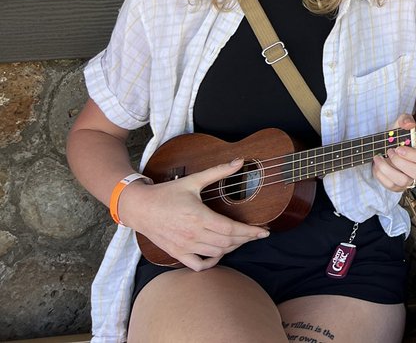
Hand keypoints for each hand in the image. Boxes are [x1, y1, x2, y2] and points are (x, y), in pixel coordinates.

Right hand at [118, 159, 268, 270]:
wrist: (139, 207)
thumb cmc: (166, 193)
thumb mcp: (193, 180)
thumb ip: (218, 171)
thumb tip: (240, 161)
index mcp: (199, 217)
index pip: (231, 229)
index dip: (250, 232)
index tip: (264, 231)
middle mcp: (193, 234)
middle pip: (227, 243)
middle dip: (246, 239)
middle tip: (256, 234)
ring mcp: (184, 246)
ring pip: (216, 253)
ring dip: (232, 248)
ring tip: (241, 239)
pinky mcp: (177, 253)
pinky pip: (198, 265)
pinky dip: (212, 262)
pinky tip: (219, 253)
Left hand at [373, 114, 415, 192]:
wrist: (384, 146)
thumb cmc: (396, 136)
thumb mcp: (400, 124)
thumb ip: (405, 120)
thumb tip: (409, 125)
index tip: (400, 148)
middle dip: (400, 162)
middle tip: (389, 151)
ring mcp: (409, 180)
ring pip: (403, 181)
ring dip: (388, 169)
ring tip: (379, 157)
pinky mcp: (397, 186)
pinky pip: (390, 185)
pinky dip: (381, 175)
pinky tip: (377, 164)